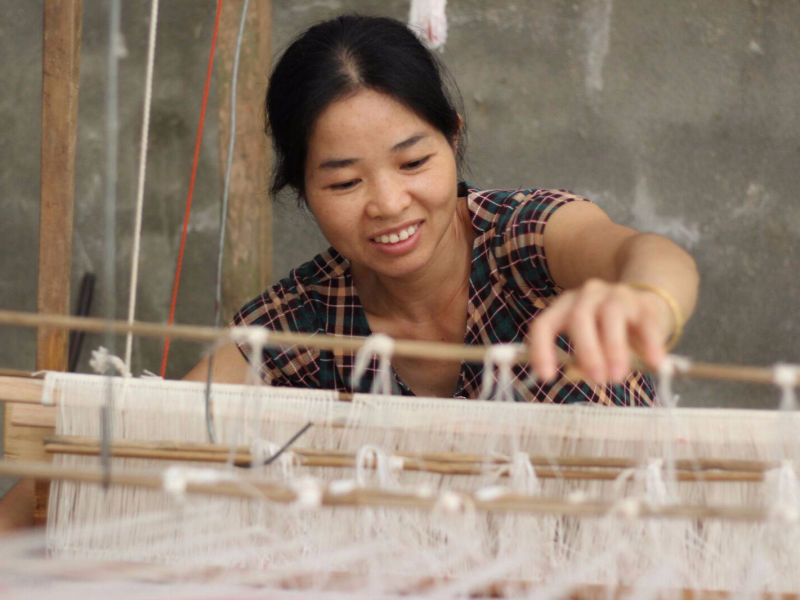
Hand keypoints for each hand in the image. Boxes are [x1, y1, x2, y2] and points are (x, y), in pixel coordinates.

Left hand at [528, 279, 674, 383]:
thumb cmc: (607, 334)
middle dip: (587, 351)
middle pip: (579, 318)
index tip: (546, 378)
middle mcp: (587, 295)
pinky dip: (650, 344)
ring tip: (617, 377)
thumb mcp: (589, 346)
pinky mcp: (645, 303)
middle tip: (596, 380)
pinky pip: (646, 323)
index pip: (543, 324)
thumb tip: (580, 374)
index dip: (541, 350)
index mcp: (564, 306)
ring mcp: (616, 295)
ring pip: (611, 316)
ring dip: (613, 349)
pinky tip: (655, 363)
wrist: (646, 309)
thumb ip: (580, 361)